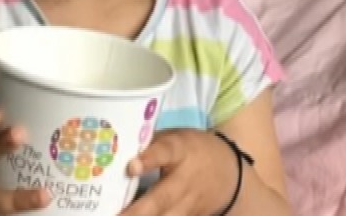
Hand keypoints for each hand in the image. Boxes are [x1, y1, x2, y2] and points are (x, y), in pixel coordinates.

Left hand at [119, 129, 236, 215]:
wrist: (230, 173)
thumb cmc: (192, 149)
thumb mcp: (175, 138)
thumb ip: (149, 144)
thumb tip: (116, 150)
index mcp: (180, 151)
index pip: (165, 153)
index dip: (149, 160)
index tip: (131, 167)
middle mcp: (185, 180)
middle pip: (161, 198)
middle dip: (137, 211)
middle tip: (114, 215)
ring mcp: (189, 204)